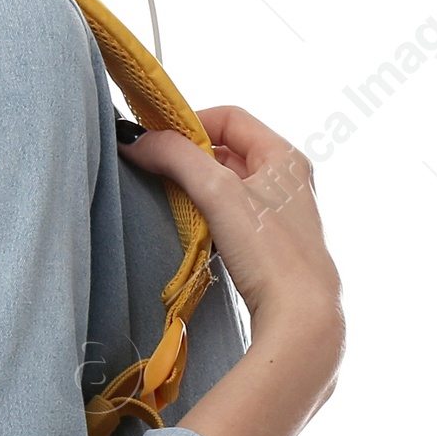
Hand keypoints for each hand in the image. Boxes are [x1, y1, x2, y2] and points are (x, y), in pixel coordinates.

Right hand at [119, 106, 344, 435]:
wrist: (302, 318)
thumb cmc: (271, 252)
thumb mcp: (218, 192)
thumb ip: (175, 157)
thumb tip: (135, 140)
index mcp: (284, 156)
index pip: (228, 116)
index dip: (189, 121)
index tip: (155, 141)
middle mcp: (287, 179)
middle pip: (225, 148)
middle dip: (187, 155)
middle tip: (154, 169)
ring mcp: (279, 214)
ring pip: (225, 182)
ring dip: (194, 185)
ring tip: (170, 199)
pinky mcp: (269, 245)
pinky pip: (229, 213)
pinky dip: (206, 212)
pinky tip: (192, 228)